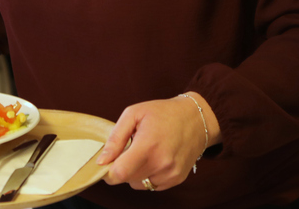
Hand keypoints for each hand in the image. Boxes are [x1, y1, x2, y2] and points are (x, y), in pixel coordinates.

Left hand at [98, 93, 219, 191]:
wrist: (196, 119)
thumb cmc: (163, 113)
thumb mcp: (134, 114)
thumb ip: (115, 138)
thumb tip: (102, 161)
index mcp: (148, 145)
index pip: (120, 173)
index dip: (108, 172)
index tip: (106, 164)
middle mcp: (161, 163)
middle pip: (127, 179)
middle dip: (122, 167)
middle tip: (130, 150)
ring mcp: (170, 173)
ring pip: (138, 184)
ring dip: (135, 173)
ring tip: (145, 153)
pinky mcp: (177, 179)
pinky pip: (152, 185)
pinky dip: (148, 175)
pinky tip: (155, 158)